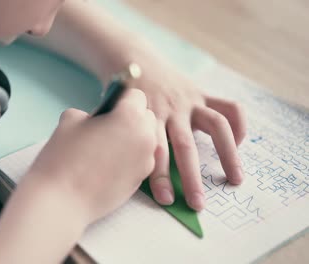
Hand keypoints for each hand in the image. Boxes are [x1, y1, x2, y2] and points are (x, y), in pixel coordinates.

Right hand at [26, 89, 156, 222]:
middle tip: (106, 128)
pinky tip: (106, 166)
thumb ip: (91, 112)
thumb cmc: (63, 157)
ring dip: (131, 138)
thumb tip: (98, 119)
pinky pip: (140, 160)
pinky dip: (129, 158)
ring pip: (145, 140)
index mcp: (130, 117)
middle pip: (146, 117)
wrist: (62, 201)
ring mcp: (145, 162)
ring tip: (105, 148)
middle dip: (130, 118)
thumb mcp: (71, 120)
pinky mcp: (140, 181)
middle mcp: (145, 137)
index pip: (136, 95)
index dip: (120, 99)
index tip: (108, 107)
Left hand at [109, 39, 245, 210]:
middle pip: (184, 146)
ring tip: (235, 180)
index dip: (160, 177)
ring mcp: (189, 100)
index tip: (165, 200)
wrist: (132, 60)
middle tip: (198, 204)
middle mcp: (170, 109)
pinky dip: (238, 126)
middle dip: (192, 178)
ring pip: (214, 127)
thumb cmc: (122, 96)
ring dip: (226, 155)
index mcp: (146, 115)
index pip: (155, 150)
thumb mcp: (115, 114)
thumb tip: (119, 172)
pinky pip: (228, 107)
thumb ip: (120, 137)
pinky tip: (238, 145)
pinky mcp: (202, 93)